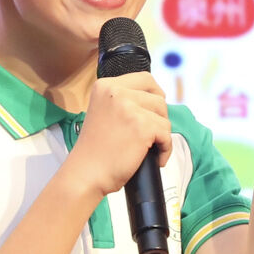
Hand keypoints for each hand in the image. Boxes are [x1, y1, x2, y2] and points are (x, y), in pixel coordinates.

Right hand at [63, 68, 170, 195]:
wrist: (85, 174)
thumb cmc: (95, 150)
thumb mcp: (103, 112)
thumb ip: (122, 101)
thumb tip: (157, 99)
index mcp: (105, 85)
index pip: (144, 78)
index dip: (155, 94)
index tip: (153, 112)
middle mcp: (116, 92)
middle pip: (158, 97)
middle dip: (159, 116)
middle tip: (151, 134)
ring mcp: (129, 108)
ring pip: (164, 116)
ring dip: (162, 134)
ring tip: (149, 149)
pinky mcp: (142, 126)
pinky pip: (167, 135)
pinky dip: (165, 149)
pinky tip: (155, 159)